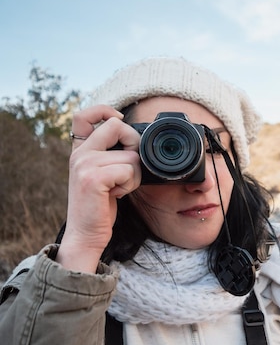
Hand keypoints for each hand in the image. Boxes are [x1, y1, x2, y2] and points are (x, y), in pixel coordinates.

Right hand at [56, 105, 140, 272]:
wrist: (86, 234)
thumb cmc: (100, 206)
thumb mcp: (102, 175)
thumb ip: (110, 155)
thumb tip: (136, 140)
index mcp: (80, 150)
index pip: (84, 115)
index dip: (104, 110)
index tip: (119, 119)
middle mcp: (79, 153)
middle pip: (116, 126)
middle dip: (134, 143)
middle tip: (129, 167)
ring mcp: (84, 164)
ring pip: (131, 155)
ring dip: (135, 175)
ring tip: (119, 188)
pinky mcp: (92, 177)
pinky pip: (129, 170)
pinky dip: (130, 184)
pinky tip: (116, 195)